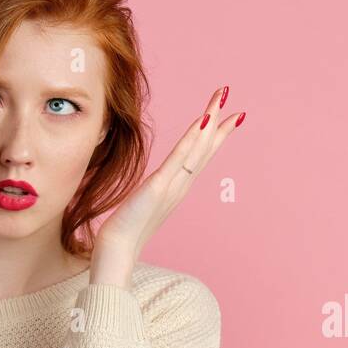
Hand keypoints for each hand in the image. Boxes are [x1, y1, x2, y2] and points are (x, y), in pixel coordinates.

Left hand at [90, 85, 244, 284]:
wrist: (117, 250)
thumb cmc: (126, 231)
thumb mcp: (144, 205)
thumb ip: (153, 193)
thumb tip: (155, 187)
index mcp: (178, 188)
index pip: (200, 156)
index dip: (214, 136)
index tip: (228, 117)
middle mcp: (181, 185)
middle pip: (204, 149)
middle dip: (218, 122)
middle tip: (229, 96)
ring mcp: (172, 186)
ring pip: (197, 149)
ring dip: (210, 121)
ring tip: (221, 98)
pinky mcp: (159, 187)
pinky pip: (179, 159)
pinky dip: (191, 139)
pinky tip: (202, 121)